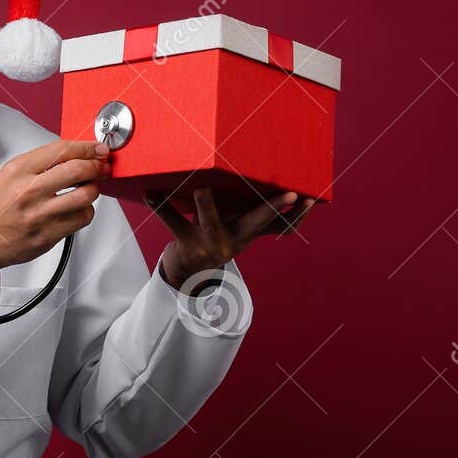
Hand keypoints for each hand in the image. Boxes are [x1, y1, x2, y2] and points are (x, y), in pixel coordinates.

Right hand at [0, 139, 111, 279]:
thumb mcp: (8, 174)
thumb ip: (39, 164)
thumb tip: (74, 155)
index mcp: (18, 171)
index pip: (61, 150)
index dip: (87, 148)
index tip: (98, 149)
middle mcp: (29, 191)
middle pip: (78, 171)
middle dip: (97, 166)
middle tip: (101, 167)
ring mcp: (39, 215)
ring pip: (86, 196)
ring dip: (93, 190)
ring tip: (88, 189)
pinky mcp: (48, 235)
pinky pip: (81, 219)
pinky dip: (85, 211)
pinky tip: (77, 209)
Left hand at [148, 187, 315, 291]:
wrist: (188, 271)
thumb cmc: (218, 237)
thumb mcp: (238, 230)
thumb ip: (254, 215)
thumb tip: (281, 187)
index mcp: (248, 235)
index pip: (279, 225)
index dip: (296, 214)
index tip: (307, 198)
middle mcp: (233, 240)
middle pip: (255, 223)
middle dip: (270, 208)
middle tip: (287, 194)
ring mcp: (210, 242)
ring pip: (211, 221)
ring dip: (207, 206)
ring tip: (202, 189)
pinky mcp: (186, 242)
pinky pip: (173, 222)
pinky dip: (161, 207)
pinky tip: (150, 194)